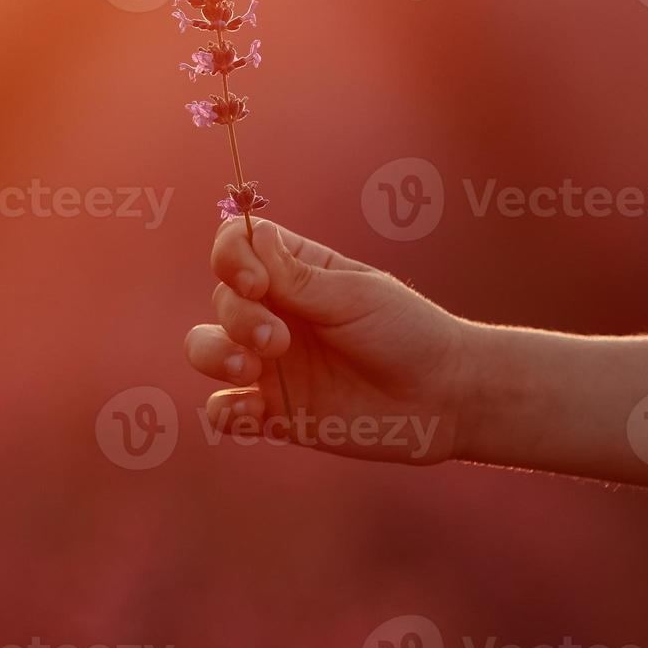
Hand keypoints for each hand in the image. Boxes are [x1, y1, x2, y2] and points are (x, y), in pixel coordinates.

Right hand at [184, 219, 470, 463]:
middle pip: (221, 298)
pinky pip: (222, 410)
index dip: (232, 259)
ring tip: (253, 367)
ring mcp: (269, 363)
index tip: (258, 284)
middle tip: (280, 341)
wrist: (443, 399)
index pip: (235, 247)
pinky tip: (255, 411)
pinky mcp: (273, 412)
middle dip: (239, 316)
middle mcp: (274, 312)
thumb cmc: (408, 333)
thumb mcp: (356, 297)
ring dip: (214, 353)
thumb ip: (298, 277)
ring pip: (203, 348)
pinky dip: (225, 410)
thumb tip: (252, 234)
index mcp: (295, 272)